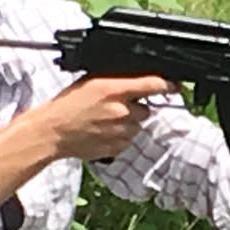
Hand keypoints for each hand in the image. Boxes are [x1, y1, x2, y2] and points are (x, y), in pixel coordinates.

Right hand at [42, 75, 179, 160]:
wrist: (53, 132)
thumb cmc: (68, 105)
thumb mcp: (91, 83)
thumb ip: (116, 82)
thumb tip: (136, 81)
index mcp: (113, 90)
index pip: (151, 85)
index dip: (168, 85)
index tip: (176, 86)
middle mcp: (121, 111)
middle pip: (146, 109)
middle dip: (137, 108)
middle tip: (117, 108)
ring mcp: (120, 131)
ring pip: (137, 126)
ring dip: (128, 123)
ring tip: (105, 121)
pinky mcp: (117, 147)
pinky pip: (128, 140)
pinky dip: (121, 136)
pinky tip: (103, 132)